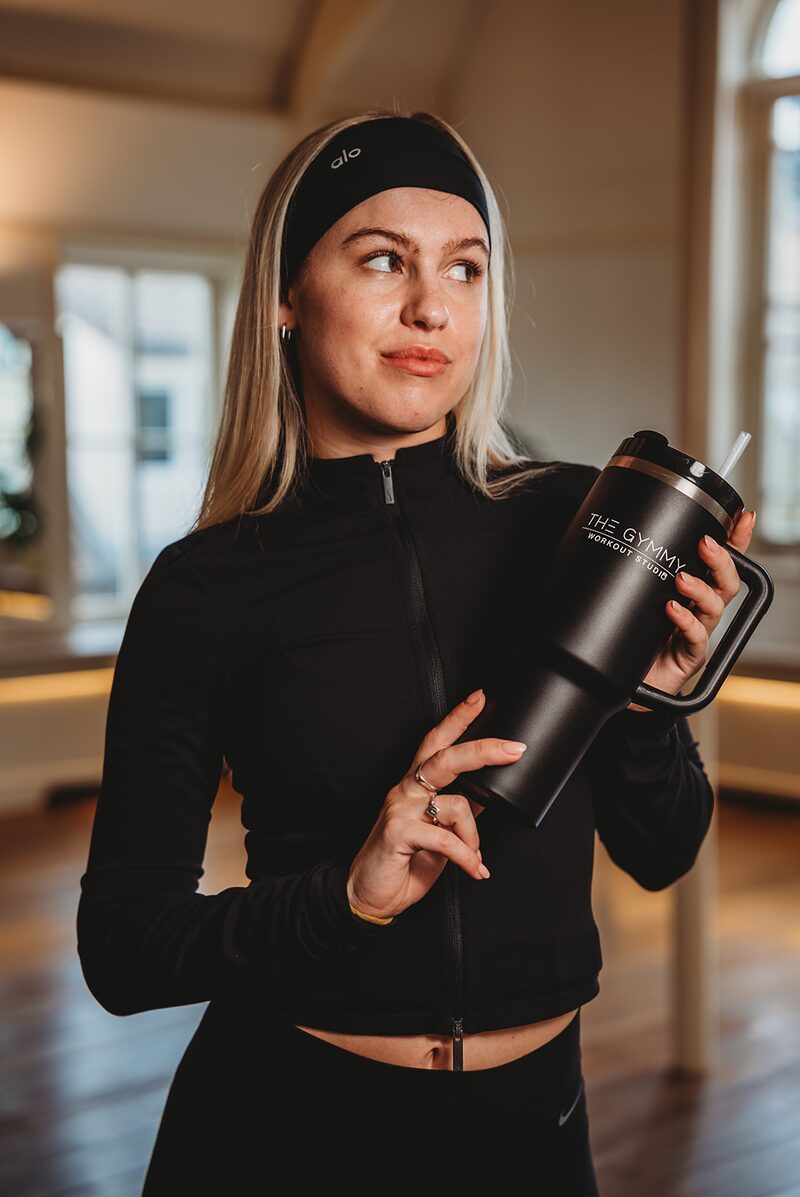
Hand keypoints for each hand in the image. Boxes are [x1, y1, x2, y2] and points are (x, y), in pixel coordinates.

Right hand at [345, 690, 527, 918]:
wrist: (369, 897)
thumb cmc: (402, 864)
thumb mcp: (439, 835)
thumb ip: (459, 812)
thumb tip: (488, 797)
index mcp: (415, 786)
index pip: (437, 742)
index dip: (458, 718)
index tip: (480, 697)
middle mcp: (405, 791)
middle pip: (445, 757)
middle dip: (482, 750)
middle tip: (514, 749)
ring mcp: (400, 809)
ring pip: (456, 802)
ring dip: (475, 835)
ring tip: (475, 857)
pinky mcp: (398, 831)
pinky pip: (447, 839)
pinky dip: (467, 857)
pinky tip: (474, 870)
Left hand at [627, 510, 756, 709]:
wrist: (620, 684)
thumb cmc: (628, 639)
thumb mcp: (630, 598)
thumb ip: (634, 573)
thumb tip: (618, 532)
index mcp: (688, 593)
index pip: (718, 562)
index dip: (734, 540)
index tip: (742, 517)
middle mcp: (698, 611)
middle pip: (725, 582)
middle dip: (722, 559)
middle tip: (705, 543)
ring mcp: (696, 634)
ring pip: (715, 607)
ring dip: (701, 589)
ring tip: (681, 580)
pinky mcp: (689, 658)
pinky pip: (696, 638)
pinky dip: (685, 622)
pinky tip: (671, 610)